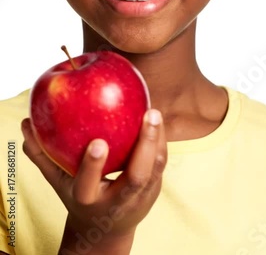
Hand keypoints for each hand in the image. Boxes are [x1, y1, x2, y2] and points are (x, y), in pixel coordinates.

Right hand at [21, 108, 166, 249]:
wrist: (107, 229)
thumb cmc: (79, 197)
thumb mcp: (58, 182)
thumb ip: (42, 156)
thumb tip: (26, 125)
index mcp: (89, 200)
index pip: (88, 186)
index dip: (93, 166)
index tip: (97, 142)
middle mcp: (117, 202)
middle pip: (136, 178)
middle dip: (145, 146)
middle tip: (150, 114)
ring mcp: (139, 199)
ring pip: (155, 170)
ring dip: (158, 140)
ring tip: (154, 112)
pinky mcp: (154, 191)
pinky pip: (161, 165)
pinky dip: (161, 141)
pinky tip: (156, 118)